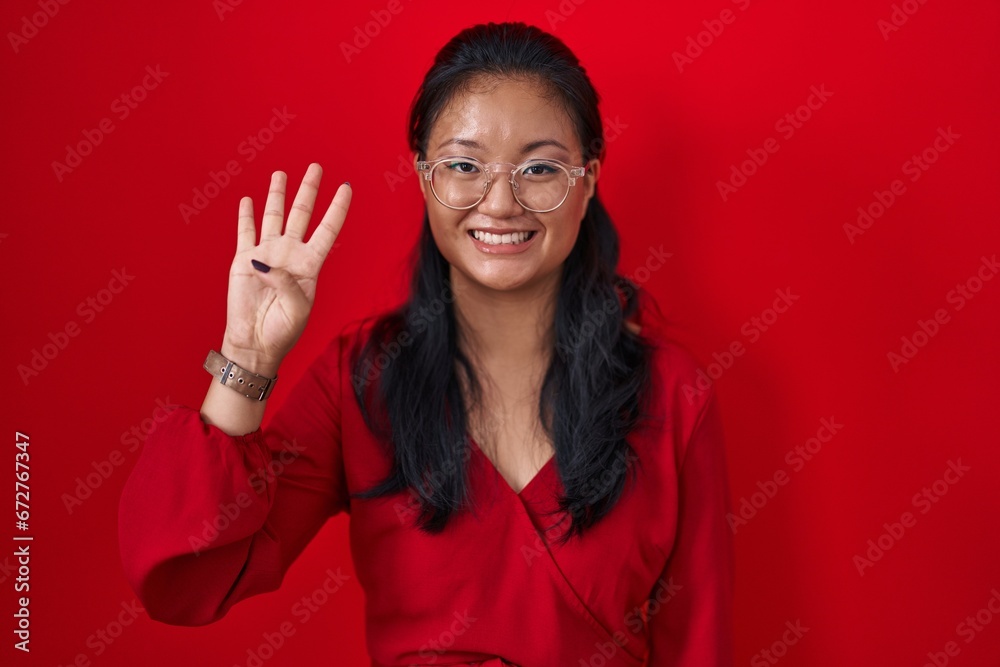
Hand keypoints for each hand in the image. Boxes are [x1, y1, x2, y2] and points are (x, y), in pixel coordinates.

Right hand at [220, 163, 350, 375]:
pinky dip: (246, 215)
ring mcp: (266, 255)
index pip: (327, 230)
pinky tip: (249, 200)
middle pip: (302, 214)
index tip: (346, 188)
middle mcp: (290, 254)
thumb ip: (285, 283)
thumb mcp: (297, 309)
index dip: (337, 209)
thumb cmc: (282, 330)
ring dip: (277, 195)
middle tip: (316, 167)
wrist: (255, 342)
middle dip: (309, 190)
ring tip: (281, 174)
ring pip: (273, 216)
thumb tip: (264, 262)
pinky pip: (246, 232)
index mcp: (309, 265)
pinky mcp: (243, 261)